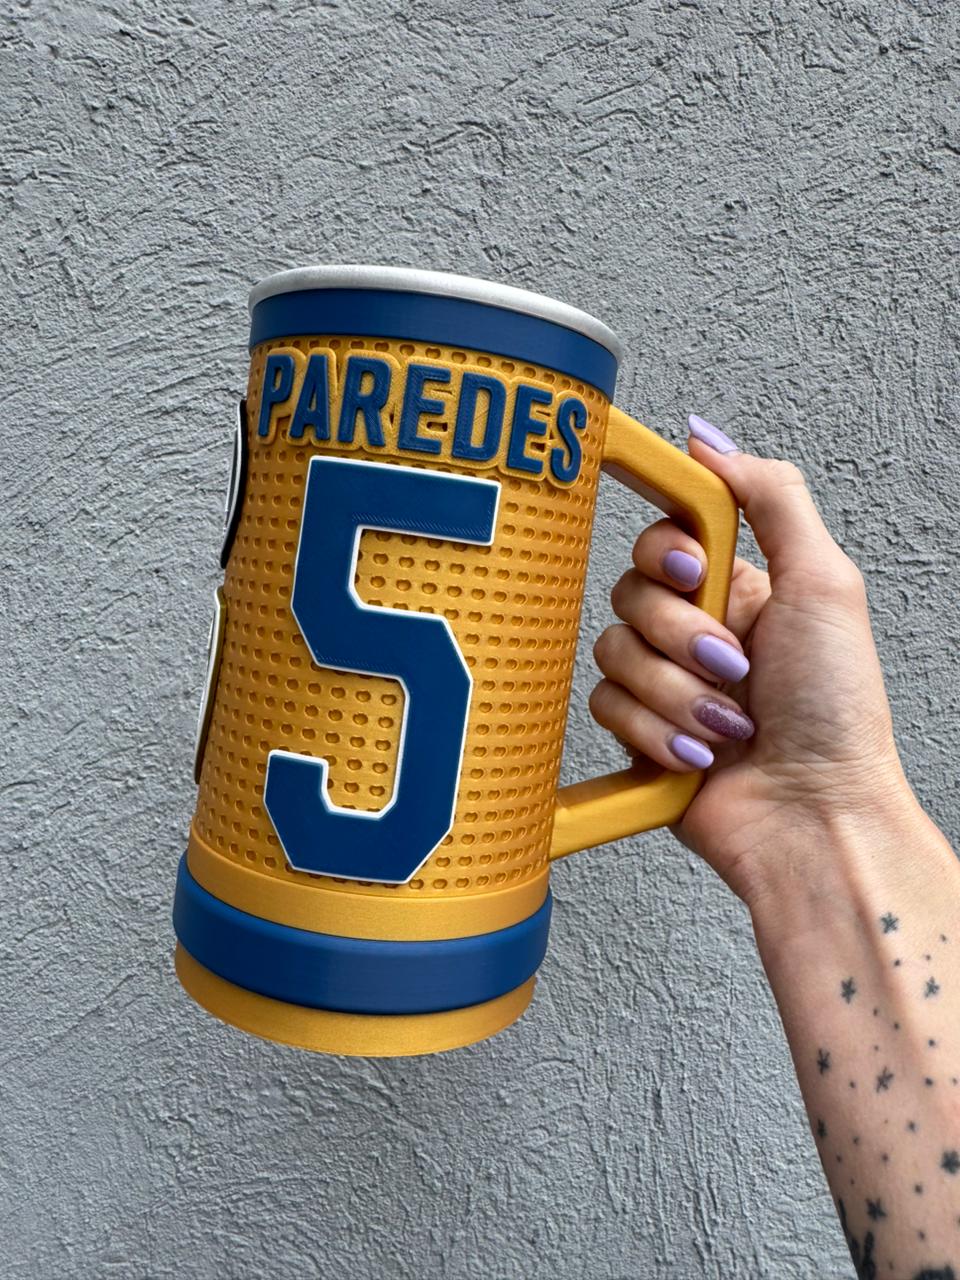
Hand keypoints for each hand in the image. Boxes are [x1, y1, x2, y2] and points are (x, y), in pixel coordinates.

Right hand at [590, 414, 914, 908]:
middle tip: (735, 669)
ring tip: (727, 725)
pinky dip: (656, 735)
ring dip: (676, 695)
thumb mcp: (825, 583)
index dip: (665, 552)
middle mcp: (695, 631)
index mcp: (738, 588)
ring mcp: (665, 685)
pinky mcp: (639, 734)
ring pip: (613, 654)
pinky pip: (606, 708)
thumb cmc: (838, 712)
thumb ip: (770, 498)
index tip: (689, 571)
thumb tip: (708, 440)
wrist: (815, 818)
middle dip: (683, 639)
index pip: (663, 536)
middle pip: (629, 595)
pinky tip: (699, 756)